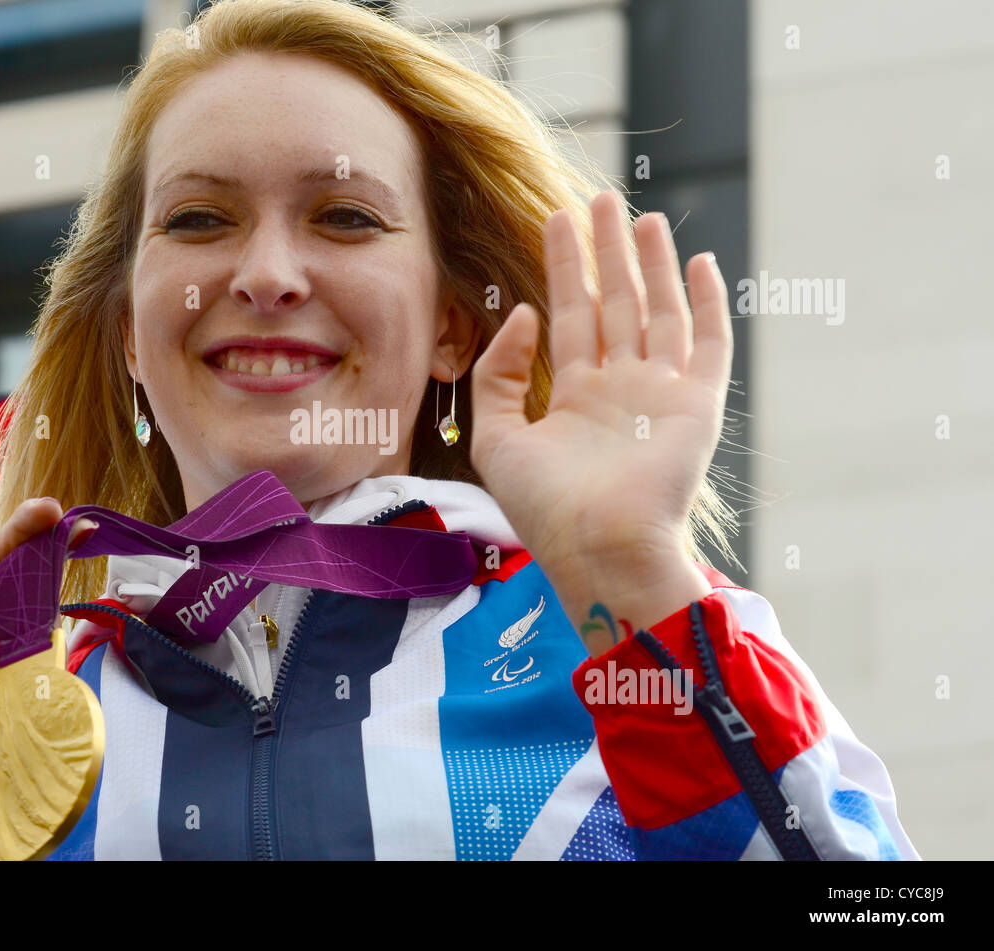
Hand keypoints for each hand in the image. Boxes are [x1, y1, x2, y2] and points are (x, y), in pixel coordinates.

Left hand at [470, 191, 730, 646]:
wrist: (598, 548)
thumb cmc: (544, 506)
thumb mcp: (495, 437)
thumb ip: (498, 374)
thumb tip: (524, 314)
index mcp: (575, 396)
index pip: (570, 316)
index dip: (564, 267)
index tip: (558, 218)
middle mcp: (620, 388)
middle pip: (614, 303)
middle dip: (606, 252)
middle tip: (601, 199)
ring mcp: (661, 394)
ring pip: (658, 311)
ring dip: (651, 264)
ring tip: (640, 217)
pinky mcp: (698, 405)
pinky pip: (709, 343)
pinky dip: (707, 303)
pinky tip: (699, 262)